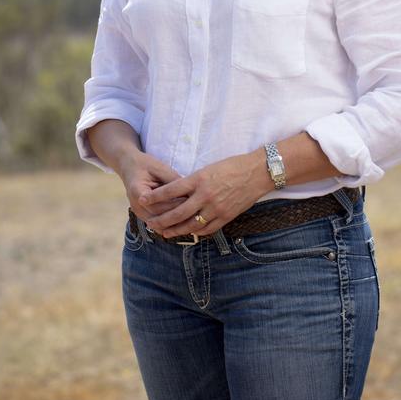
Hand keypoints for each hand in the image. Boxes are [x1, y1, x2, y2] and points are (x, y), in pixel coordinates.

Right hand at [120, 150, 186, 222]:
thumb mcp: (160, 168)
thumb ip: (173, 180)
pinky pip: (157, 225)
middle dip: (176, 215)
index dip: (175, 204)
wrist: (129, 166)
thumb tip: (190, 192)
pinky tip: (183, 222)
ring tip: (191, 219)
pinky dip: (169, 226)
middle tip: (194, 212)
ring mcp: (138, 213)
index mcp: (138, 192)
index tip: (189, 200)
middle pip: (158, 218)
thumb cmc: (146, 165)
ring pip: (158, 225)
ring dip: (174, 224)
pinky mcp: (144, 215)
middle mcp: (136, 206)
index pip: (158, 205)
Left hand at [140, 150, 269, 237]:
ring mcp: (216, 208)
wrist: (258, 173)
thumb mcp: (209, 168)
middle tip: (150, 223)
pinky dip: (196, 232)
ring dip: (176, 230)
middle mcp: (205, 195)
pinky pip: (207, 228)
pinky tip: (188, 233)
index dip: (155, 197)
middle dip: (162, 220)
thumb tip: (179, 191)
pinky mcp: (226, 216)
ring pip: (191, 224)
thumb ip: (194, 181)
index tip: (143, 200)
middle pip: (177, 212)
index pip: (171, 190)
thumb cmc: (233, 166)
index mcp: (199, 179)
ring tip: (165, 233)